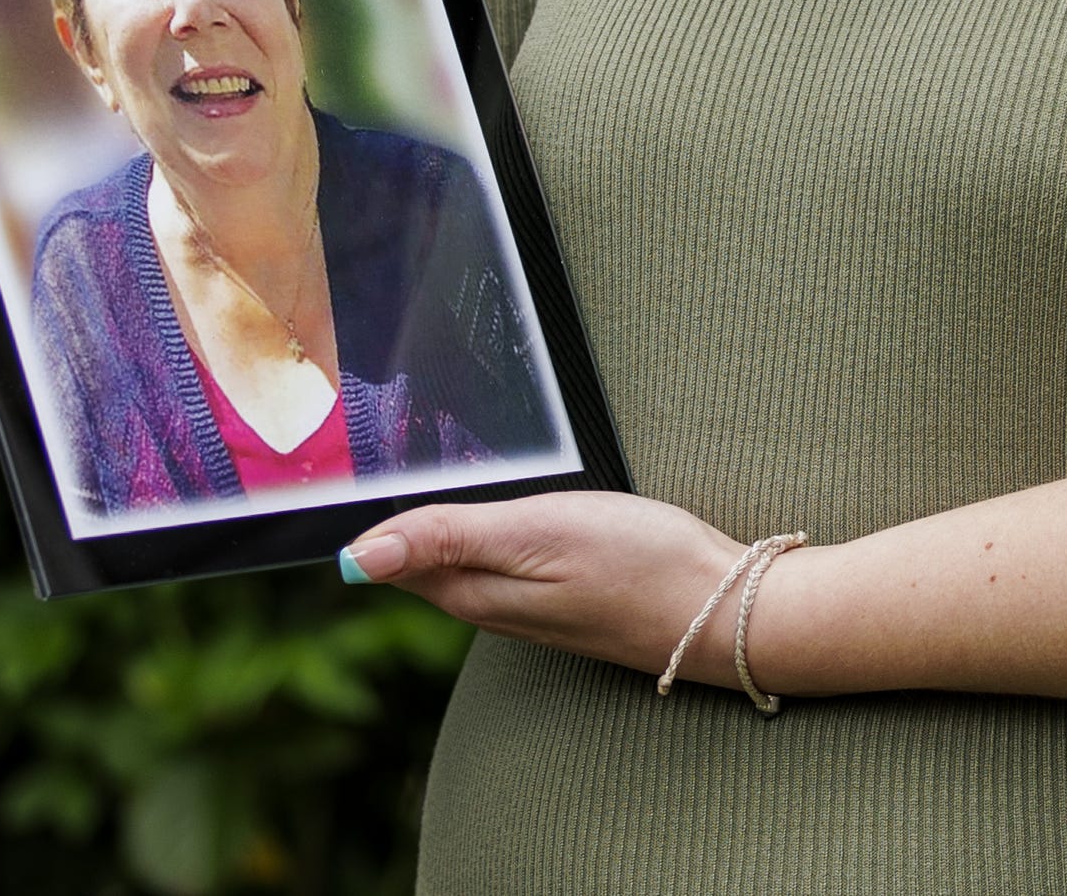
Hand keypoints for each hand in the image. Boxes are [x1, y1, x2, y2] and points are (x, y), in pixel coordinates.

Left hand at [340, 491, 769, 683]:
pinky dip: (484, 534)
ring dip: (436, 524)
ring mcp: (532, 607)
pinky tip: (492, 508)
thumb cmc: (637, 565)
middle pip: (423, 560)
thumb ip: (447, 537)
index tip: (342, 469)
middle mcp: (493, 607)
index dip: (369, 515)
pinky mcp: (566, 598)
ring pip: (463, 561)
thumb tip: (354, 558)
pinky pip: (503, 565)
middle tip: (367, 458)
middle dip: (394, 518)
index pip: (393, 556)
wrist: (724, 609)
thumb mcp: (536, 534)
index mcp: (473, 591)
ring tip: (415, 471)